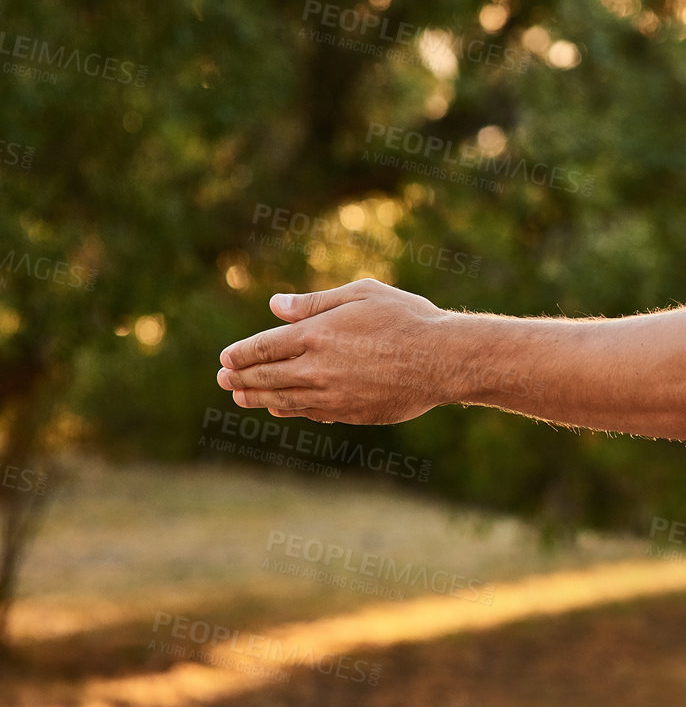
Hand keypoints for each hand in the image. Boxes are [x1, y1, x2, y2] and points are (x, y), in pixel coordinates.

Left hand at [216, 278, 451, 424]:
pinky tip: (279, 407)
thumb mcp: (361, 294)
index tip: (225, 358)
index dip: (239, 354)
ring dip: (256, 398)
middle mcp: (315, 367)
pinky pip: (308, 413)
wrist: (442, 359)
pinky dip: (287, 409)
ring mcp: (330, 394)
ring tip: (241, 396)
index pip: (262, 347)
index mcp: (315, 333)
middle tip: (222, 379)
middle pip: (263, 376)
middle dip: (238, 377)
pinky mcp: (347, 413)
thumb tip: (274, 306)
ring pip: (280, 399)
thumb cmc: (406, 317)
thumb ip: (315, 302)